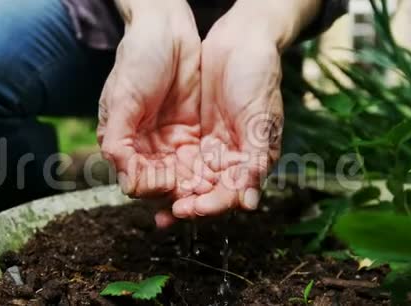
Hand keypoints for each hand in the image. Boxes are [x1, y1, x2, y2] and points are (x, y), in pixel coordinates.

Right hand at [97, 1, 211, 206]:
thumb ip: (119, 141)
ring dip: (199, 192)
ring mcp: (173, 142)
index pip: (139, 180)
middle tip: (196, 207)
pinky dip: (213, 174)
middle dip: (180, 198)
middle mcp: (148, 149)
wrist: (167, 30)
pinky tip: (224, 180)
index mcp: (125, 145)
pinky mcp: (195, 134)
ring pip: (186, 177)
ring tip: (212, 199)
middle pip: (165, 185)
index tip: (169, 187)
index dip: (154, 189)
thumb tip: (126, 181)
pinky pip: (204, 161)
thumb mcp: (122, 98)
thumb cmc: (137, 59)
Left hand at [171, 0, 320, 218]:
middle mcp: (231, 159)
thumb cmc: (258, 77)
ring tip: (154, 206)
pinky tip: (150, 177)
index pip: (230, 193)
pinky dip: (165, 170)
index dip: (210, 205)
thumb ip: (254, 161)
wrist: (240, 41)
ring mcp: (211, 147)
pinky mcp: (193, 134)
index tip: (188, 208)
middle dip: (187, 204)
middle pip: (207, 192)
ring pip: (190, 179)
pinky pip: (177, 158)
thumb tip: (249, 205)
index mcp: (251, 160)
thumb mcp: (260, 120)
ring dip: (173, 193)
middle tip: (165, 215)